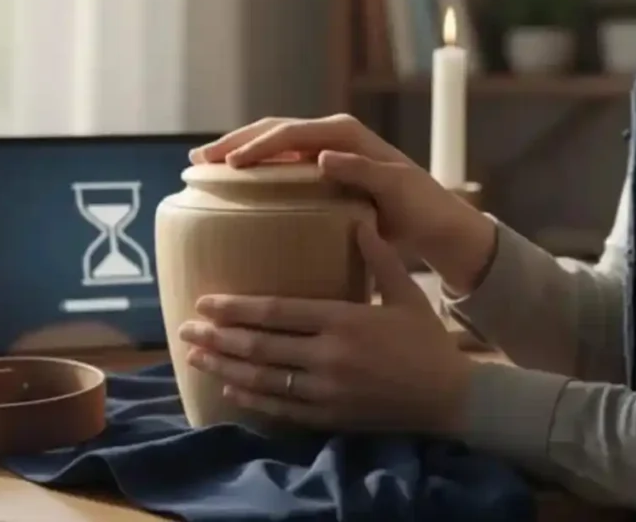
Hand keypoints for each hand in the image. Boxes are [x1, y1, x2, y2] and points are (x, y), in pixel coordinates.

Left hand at [178, 208, 473, 435]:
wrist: (451, 398)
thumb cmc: (427, 342)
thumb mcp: (407, 295)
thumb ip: (379, 259)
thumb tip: (358, 219)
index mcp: (343, 320)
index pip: (276, 312)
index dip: (236, 308)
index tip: (206, 300)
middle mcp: (328, 357)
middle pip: (259, 346)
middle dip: (217, 337)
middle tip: (184, 327)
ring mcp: (327, 391)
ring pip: (262, 379)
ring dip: (223, 366)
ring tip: (194, 355)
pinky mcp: (330, 416)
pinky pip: (281, 407)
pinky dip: (251, 397)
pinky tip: (228, 387)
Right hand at [190, 115, 494, 293]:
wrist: (436, 221)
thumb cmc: (419, 206)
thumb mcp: (395, 188)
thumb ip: (363, 170)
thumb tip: (322, 156)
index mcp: (344, 133)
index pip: (289, 133)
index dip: (257, 146)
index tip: (229, 164)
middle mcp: (331, 134)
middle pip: (272, 130)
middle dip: (234, 142)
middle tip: (198, 160)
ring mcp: (325, 149)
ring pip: (271, 141)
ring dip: (238, 150)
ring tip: (204, 164)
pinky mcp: (322, 167)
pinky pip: (281, 160)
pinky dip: (254, 164)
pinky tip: (234, 179)